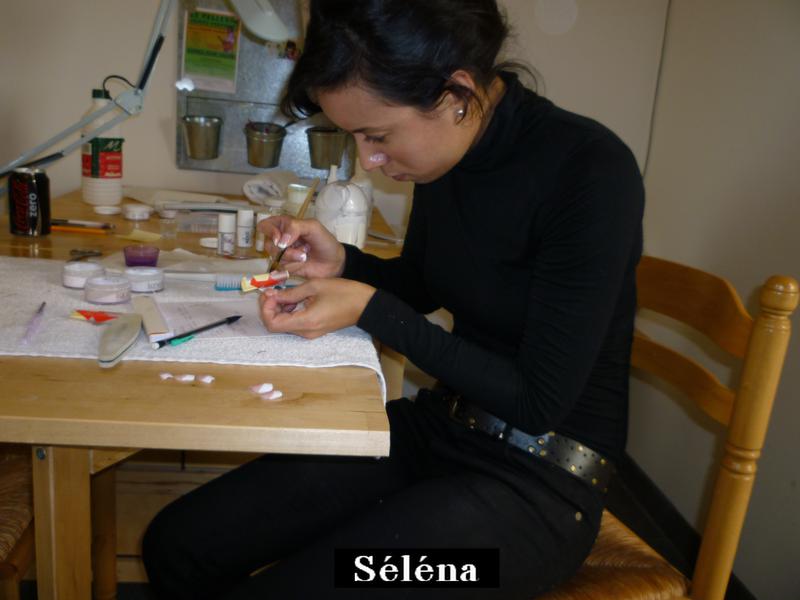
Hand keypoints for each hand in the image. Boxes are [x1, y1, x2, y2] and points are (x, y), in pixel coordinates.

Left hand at [258, 278, 375, 338]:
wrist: (365, 305)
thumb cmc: (343, 292)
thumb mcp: (315, 286)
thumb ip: (290, 293)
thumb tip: (271, 295)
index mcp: (306, 321)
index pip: (272, 324)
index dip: (266, 309)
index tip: (270, 293)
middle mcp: (305, 332)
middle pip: (276, 325)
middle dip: (270, 307)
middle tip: (272, 290)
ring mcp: (310, 333)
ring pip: (285, 324)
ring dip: (279, 309)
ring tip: (284, 292)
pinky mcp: (314, 330)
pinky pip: (294, 323)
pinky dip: (289, 311)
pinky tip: (294, 298)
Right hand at [259, 216, 344, 278]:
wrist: (334, 263)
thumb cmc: (324, 241)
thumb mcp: (313, 227)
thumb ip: (295, 227)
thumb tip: (280, 241)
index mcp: (285, 225)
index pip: (265, 226)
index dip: (269, 232)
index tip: (279, 239)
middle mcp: (280, 239)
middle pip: (268, 244)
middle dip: (284, 250)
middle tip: (301, 252)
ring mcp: (282, 254)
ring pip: (274, 258)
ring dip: (290, 259)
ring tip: (304, 257)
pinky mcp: (286, 267)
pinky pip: (279, 268)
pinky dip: (291, 267)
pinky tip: (302, 264)